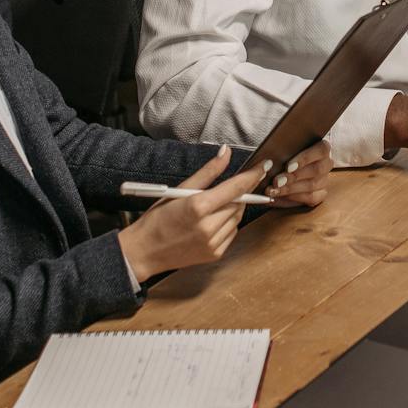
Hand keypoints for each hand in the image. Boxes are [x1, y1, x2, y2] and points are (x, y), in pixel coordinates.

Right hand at [116, 147, 267, 278]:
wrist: (144, 252)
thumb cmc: (157, 219)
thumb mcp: (179, 190)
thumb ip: (207, 172)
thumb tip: (226, 152)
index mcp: (198, 207)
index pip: (235, 187)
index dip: (252, 175)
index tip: (263, 166)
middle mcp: (208, 227)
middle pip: (239, 203)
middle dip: (237, 193)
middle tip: (222, 190)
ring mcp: (213, 243)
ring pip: (237, 218)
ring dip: (231, 209)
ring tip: (211, 208)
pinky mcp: (215, 255)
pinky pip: (231, 233)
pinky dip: (227, 224)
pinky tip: (210, 222)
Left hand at [261, 140, 331, 206]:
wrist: (286, 167)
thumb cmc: (286, 154)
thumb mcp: (285, 148)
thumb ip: (284, 150)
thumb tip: (271, 160)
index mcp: (322, 147)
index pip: (321, 150)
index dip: (305, 159)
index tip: (288, 167)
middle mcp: (326, 163)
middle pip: (316, 170)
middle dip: (294, 177)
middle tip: (277, 182)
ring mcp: (324, 179)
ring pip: (312, 185)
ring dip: (290, 189)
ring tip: (273, 191)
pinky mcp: (321, 194)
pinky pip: (311, 198)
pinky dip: (294, 198)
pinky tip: (279, 197)